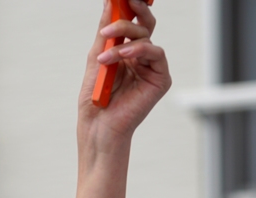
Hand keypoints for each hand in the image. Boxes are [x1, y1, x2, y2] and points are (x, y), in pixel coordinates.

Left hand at [78, 0, 171, 150]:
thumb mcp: (96, 60)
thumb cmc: (95, 99)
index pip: (131, 24)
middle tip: (124, 1)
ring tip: (105, 55)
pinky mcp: (160, 78)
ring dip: (124, 41)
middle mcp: (141, 58)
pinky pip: (156, 54)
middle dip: (134, 12)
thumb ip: (104, 33)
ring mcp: (152, 67)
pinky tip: (122, 56)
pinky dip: (138, 51)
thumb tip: (108, 5)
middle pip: (144, 26)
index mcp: (126, 53)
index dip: (129, 8)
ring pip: (146, 38)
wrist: (98, 127)